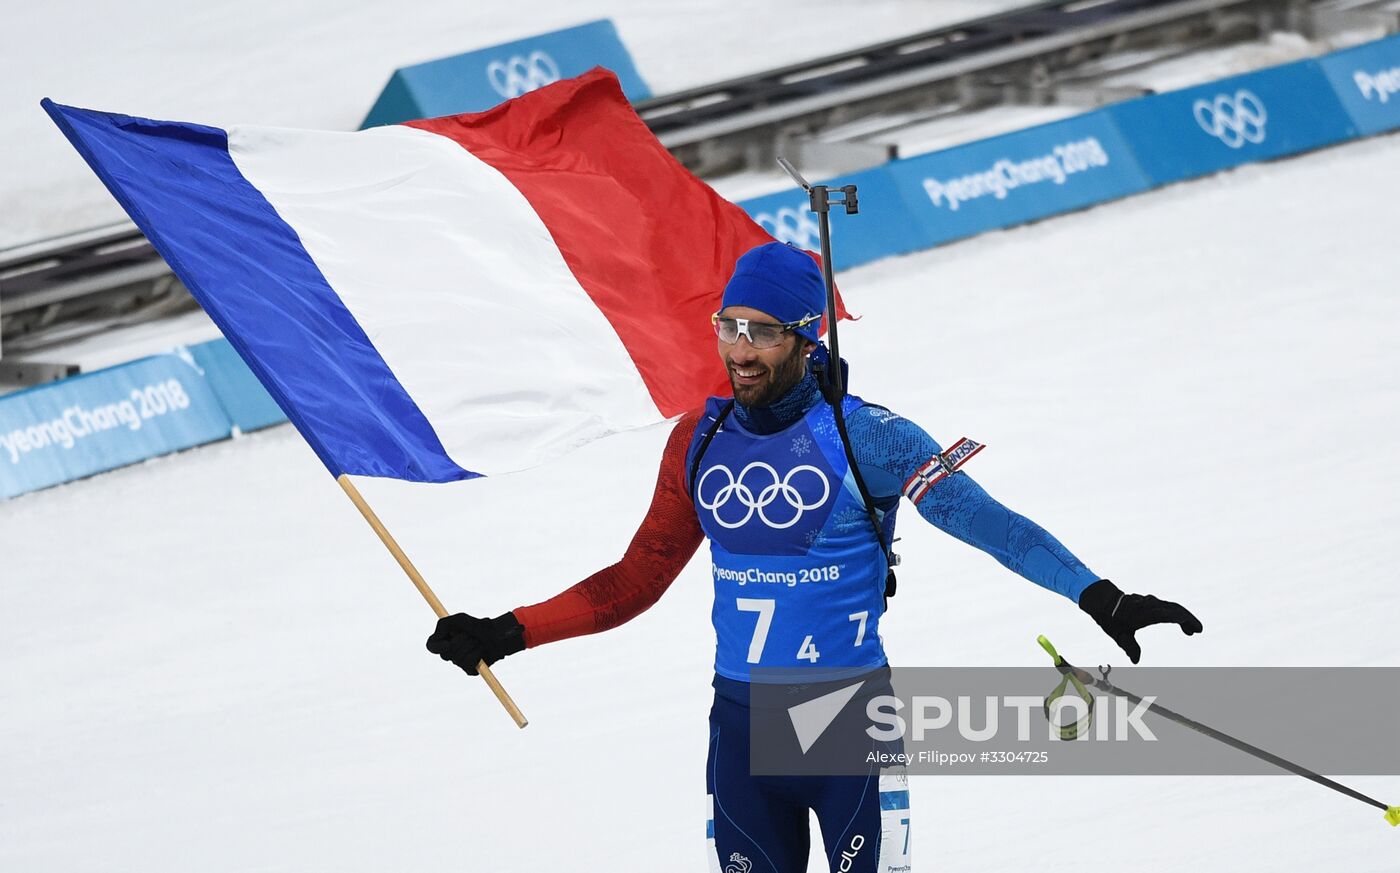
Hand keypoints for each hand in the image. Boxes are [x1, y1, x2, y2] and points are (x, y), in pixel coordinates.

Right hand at [426, 611, 525, 675]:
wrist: (496, 634)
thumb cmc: (477, 626)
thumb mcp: (459, 619)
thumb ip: (443, 625)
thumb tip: (436, 638)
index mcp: (444, 641)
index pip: (431, 646)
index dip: (437, 647)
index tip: (447, 643)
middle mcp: (449, 654)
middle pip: (445, 654)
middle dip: (460, 641)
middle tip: (470, 634)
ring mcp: (459, 663)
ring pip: (458, 658)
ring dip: (470, 645)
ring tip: (478, 640)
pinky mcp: (470, 670)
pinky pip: (469, 663)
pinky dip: (477, 652)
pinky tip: (482, 648)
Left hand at [1078, 579, 1201, 663]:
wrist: (1103, 601)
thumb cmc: (1110, 619)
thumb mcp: (1119, 635)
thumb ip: (1129, 647)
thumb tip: (1136, 661)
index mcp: (1145, 614)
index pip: (1170, 614)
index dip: (1185, 620)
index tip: (1197, 629)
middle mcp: (1150, 605)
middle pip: (1175, 609)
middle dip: (1189, 619)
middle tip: (1198, 630)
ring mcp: (1150, 602)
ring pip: (1172, 607)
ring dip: (1183, 617)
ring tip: (1191, 631)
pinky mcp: (1150, 602)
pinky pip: (1166, 606)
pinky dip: (1175, 613)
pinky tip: (1179, 622)